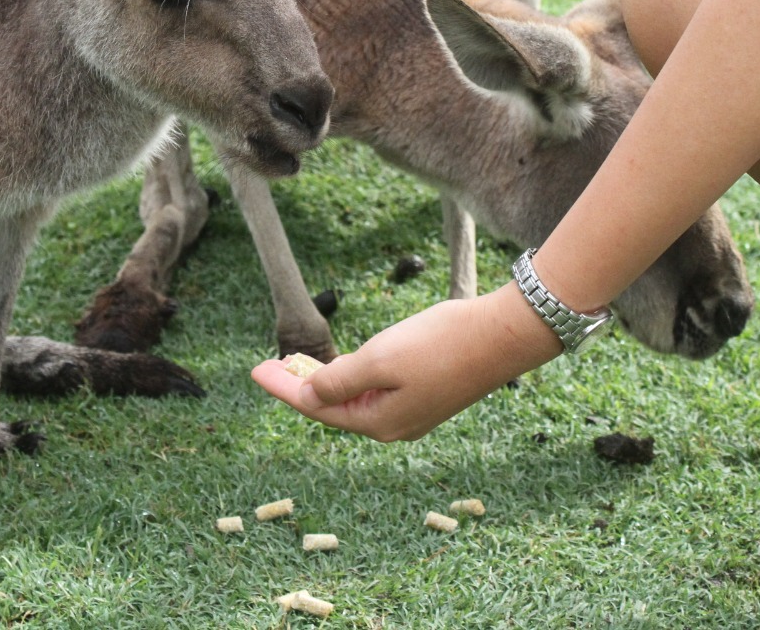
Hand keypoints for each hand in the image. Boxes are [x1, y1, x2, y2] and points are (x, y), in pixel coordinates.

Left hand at [251, 282, 564, 440]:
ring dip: (325, 382)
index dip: (282, 387)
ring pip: (356, 400)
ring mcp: (414, 412)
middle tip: (269, 367)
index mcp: (379, 422)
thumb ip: (339, 380)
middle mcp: (395, 425)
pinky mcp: (429, 393)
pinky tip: (345, 367)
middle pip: (334, 408)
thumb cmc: (441, 344)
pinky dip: (352, 378)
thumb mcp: (380, 359)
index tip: (255, 369)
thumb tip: (308, 396)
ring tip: (297, 366)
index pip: (315, 407)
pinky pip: (377, 392)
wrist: (505, 334)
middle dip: (299, 387)